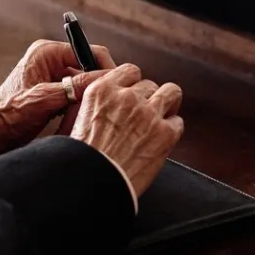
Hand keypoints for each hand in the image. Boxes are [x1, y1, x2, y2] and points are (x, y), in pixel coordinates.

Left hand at [0, 40, 116, 156]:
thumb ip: (74, 88)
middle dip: (97, 86)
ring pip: (86, 84)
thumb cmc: (8, 115)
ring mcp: (54, 77)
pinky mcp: (55, 93)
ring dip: (89, 98)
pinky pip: (78, 96)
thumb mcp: (44, 100)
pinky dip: (81, 106)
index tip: (116, 88)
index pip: (90, 51)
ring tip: (90, 114)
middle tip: (104, 105)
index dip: (105, 69)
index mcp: (47, 52)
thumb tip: (106, 79)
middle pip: (90, 68)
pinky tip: (79, 118)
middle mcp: (52, 60)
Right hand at [70, 64, 184, 195]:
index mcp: (102, 91)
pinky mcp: (165, 133)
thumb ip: (96, 106)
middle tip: (145, 114)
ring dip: (168, 103)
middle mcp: (126, 97)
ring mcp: (148, 113)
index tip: (135, 91)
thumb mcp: (76, 122)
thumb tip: (108, 106)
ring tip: (164, 116)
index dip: (134, 83)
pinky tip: (162, 140)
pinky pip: (178, 122)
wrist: (93, 184)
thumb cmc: (83, 160)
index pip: (129, 71)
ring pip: (171, 92)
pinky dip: (172, 130)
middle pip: (149, 84)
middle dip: (148, 98)